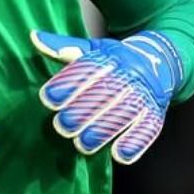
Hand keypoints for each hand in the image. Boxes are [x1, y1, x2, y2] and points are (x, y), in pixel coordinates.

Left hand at [31, 29, 182, 163]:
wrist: (159, 63)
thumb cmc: (115, 60)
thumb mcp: (91, 48)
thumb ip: (63, 47)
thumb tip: (34, 37)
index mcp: (112, 57)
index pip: (89, 69)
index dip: (68, 84)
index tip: (48, 98)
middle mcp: (130, 75)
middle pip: (106, 94)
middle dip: (82, 112)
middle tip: (62, 125)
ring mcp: (145, 96)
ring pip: (125, 114)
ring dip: (103, 131)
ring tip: (81, 143)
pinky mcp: (156, 114)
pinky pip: (149, 129)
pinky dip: (135, 143)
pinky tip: (119, 155)